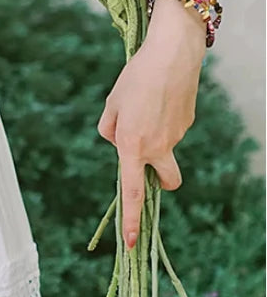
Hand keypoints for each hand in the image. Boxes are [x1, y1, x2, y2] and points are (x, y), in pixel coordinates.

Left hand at [96, 17, 204, 250]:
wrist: (173, 54)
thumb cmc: (135, 77)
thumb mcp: (111, 104)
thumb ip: (109, 130)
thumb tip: (117, 142)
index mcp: (131, 145)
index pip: (133, 191)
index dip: (132, 219)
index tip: (132, 242)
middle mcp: (156, 147)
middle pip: (165, 181)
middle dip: (161, 182)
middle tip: (150, 159)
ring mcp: (176, 137)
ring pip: (163, 148)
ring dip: (153, 136)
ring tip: (146, 103)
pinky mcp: (187, 124)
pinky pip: (170, 130)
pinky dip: (163, 120)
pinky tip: (160, 97)